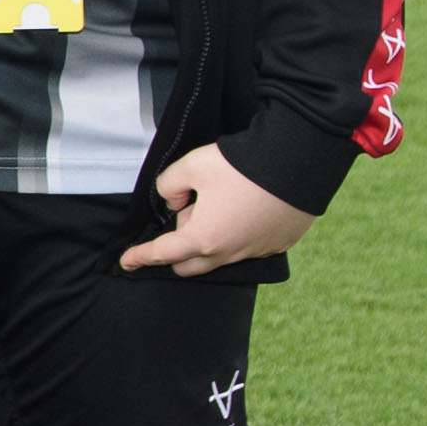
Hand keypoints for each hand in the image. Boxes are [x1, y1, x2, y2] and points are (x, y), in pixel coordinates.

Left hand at [122, 144, 316, 276]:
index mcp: (203, 238)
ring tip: (221, 202)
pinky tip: (245, 210)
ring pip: (222, 255)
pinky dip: (239, 235)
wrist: (300, 161)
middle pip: (190, 264)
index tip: (126, 262)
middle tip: (189, 210)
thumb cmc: (242, 165)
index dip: (139, 257)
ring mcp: (258, 251)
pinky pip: (249, 247)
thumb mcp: (191, 166)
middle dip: (179, 245)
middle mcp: (230, 252)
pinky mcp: (279, 244)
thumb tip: (176, 200)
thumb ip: (169, 185)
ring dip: (212, 238)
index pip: (162, 253)